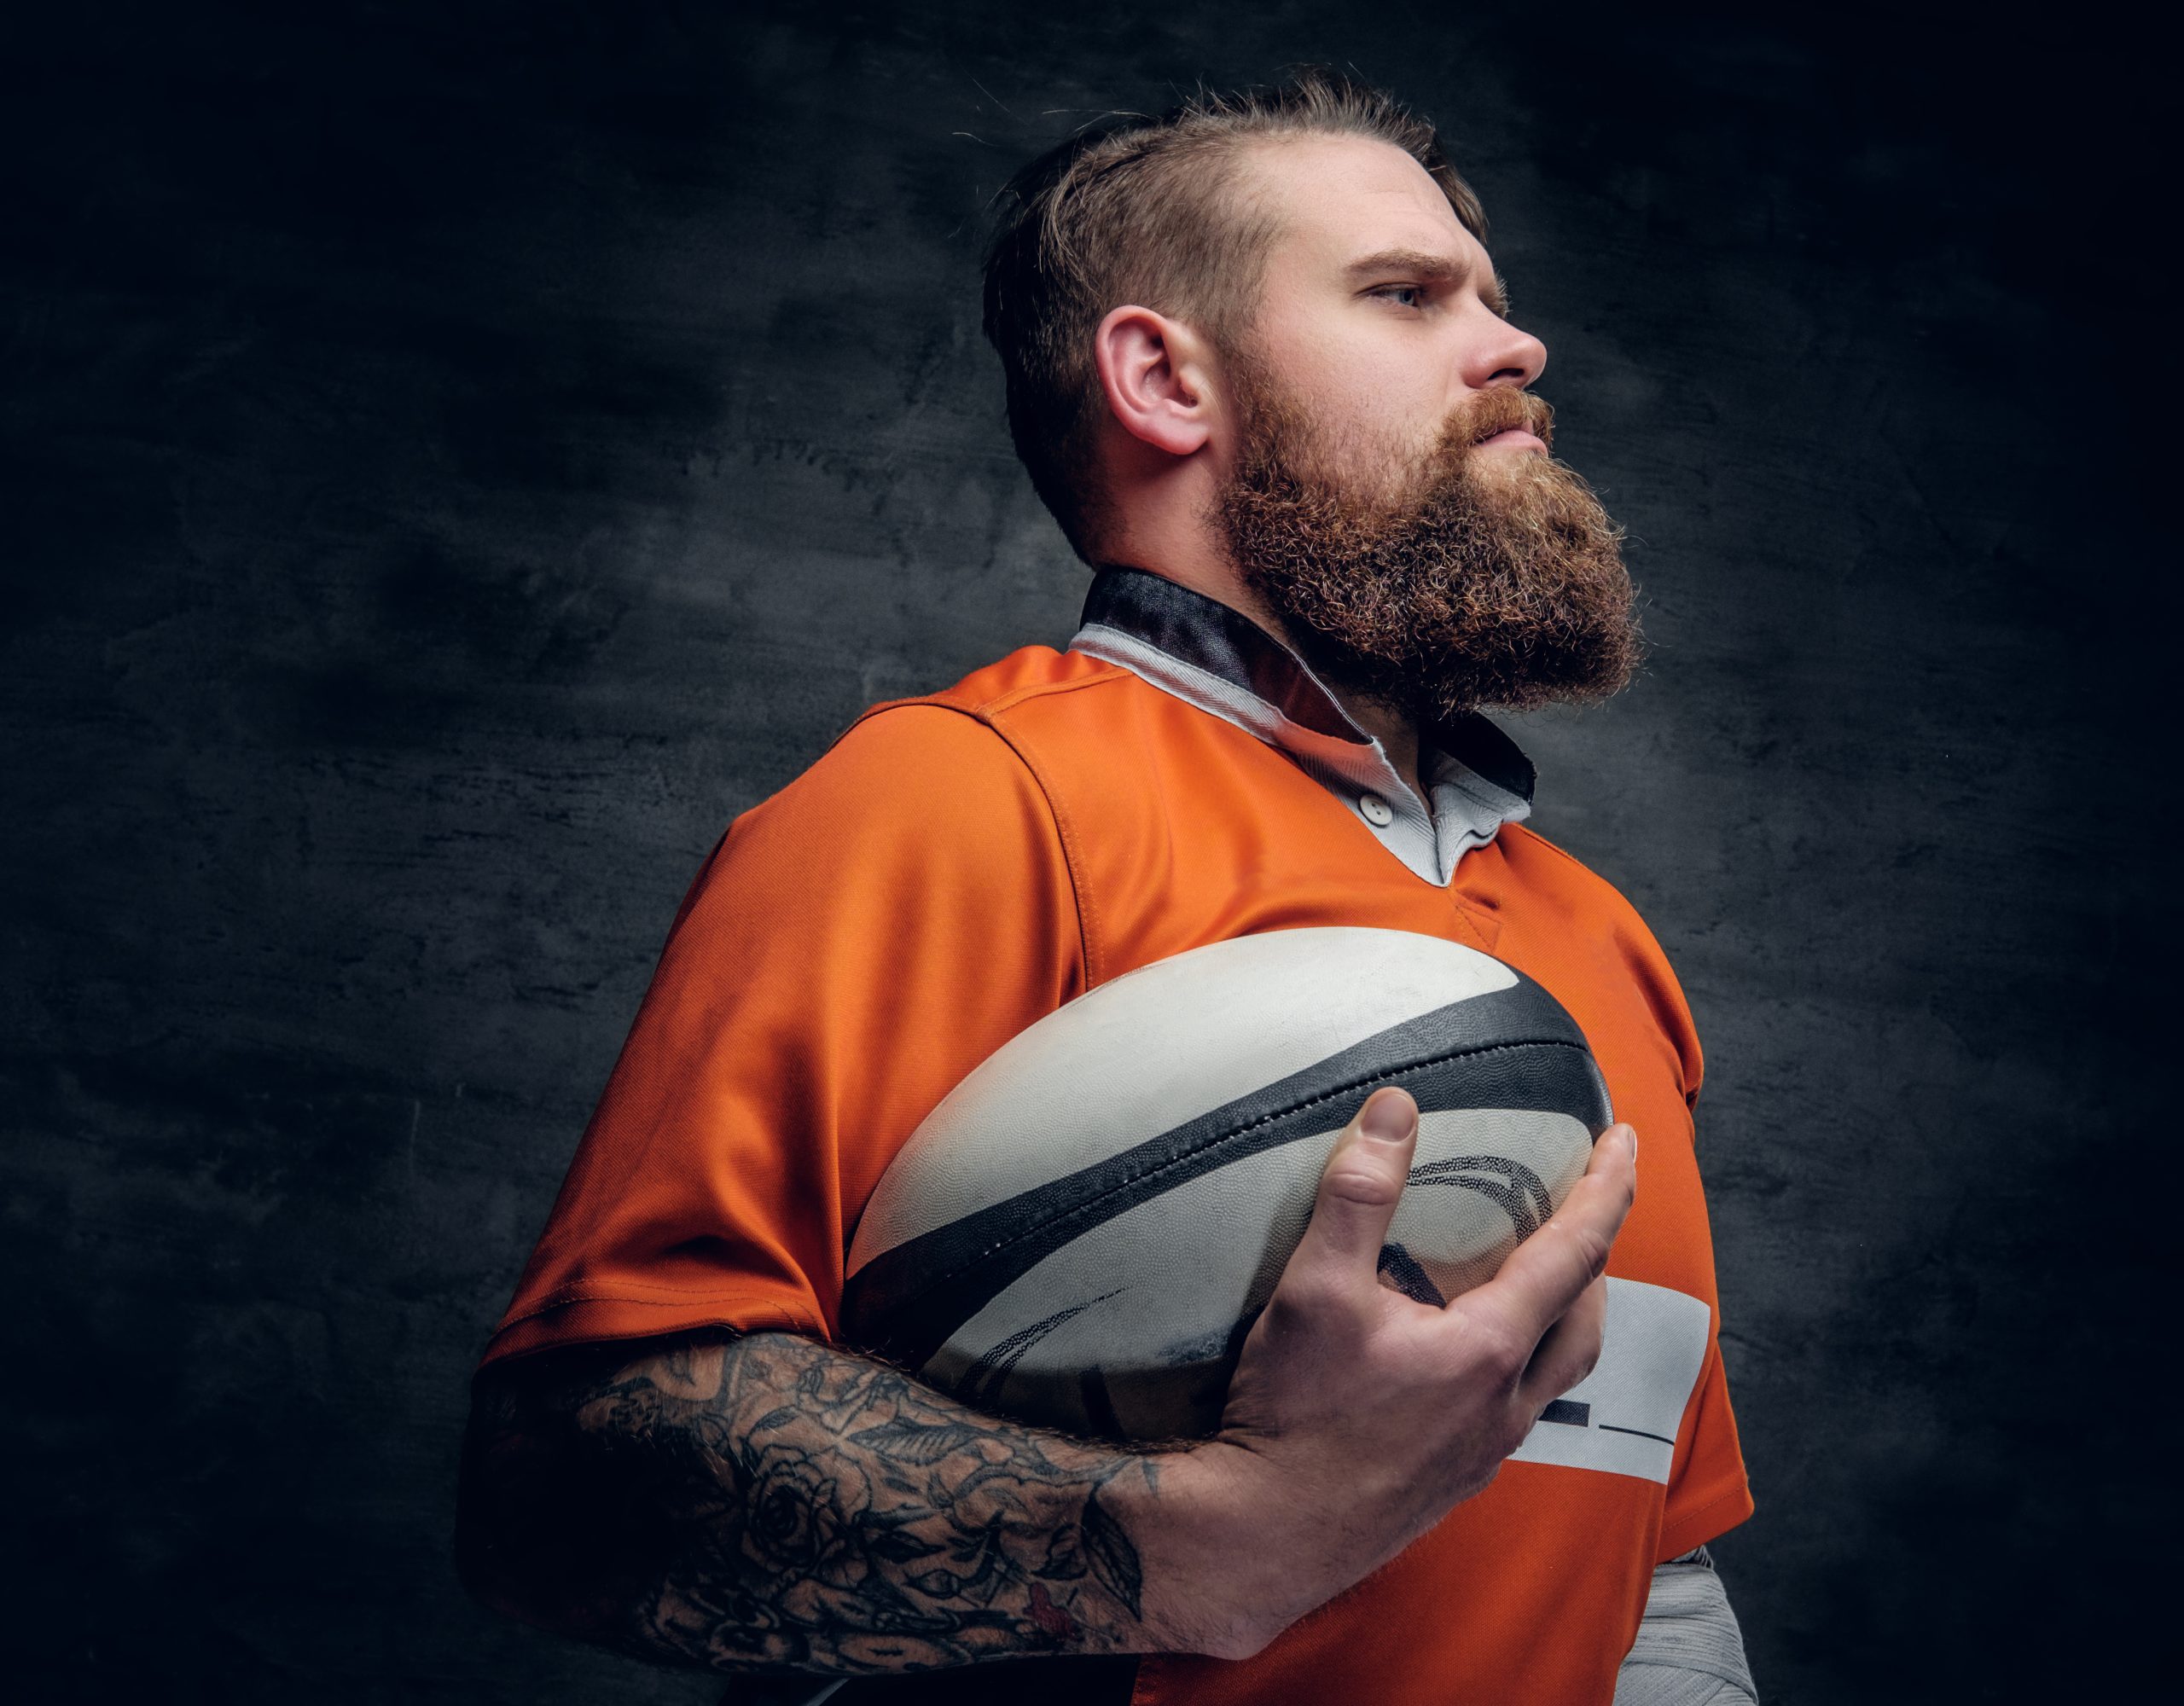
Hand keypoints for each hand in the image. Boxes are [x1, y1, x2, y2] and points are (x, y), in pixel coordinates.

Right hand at [1136, 1088, 1636, 1658]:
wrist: (1266, 1536)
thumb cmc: (1294, 1417)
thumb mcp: (1315, 1289)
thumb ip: (1358, 1194)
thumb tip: (1397, 1109)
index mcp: (1488, 1349)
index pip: (1573, 1253)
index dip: (1605, 1189)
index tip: (1622, 1140)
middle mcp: (1504, 1403)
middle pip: (1585, 1320)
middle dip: (1597, 1254)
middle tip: (1587, 1204)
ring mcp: (1484, 1449)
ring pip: (1557, 1372)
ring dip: (1566, 1313)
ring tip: (1543, 1274)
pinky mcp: (1455, 1479)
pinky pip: (1518, 1409)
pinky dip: (1524, 1362)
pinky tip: (1477, 1354)